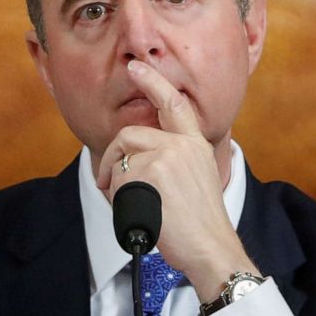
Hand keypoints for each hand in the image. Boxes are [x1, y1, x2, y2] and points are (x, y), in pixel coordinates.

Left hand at [96, 60, 258, 301]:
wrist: (210, 247)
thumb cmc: (201, 223)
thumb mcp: (197, 179)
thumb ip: (174, 159)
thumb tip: (133, 157)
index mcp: (195, 144)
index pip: (173, 103)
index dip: (153, 81)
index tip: (136, 68)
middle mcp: (181, 145)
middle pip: (128, 136)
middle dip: (110, 158)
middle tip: (105, 182)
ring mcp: (164, 157)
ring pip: (120, 164)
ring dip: (116, 188)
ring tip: (134, 210)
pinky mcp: (148, 174)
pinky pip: (117, 184)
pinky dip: (120, 203)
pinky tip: (140, 217)